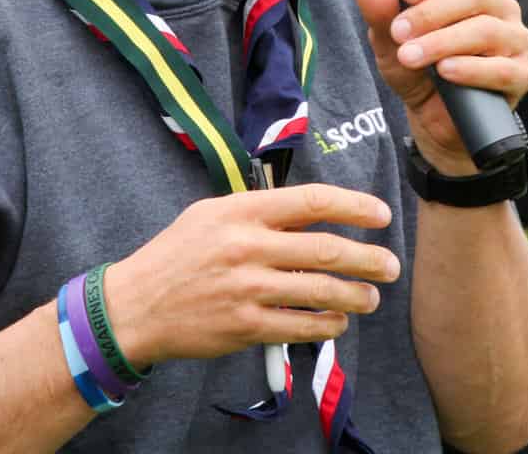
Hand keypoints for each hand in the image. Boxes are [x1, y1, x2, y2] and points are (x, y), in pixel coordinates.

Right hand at [102, 185, 398, 366]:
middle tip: (391, 264)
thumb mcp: (210, 213)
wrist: (136, 306)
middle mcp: (247, 246)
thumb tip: (309, 211)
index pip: (311, 201)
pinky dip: (328, 325)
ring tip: (373, 296)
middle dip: (368, 257)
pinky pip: (301, 326)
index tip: (381, 214)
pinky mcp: (245, 326)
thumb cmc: (176, 254)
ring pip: (320, 290)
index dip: (354, 206)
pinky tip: (339, 321)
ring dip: (356, 294)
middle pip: (325, 248)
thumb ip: (257, 210)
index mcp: (241, 211)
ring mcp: (247, 288)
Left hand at [350, 0, 527, 173]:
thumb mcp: (390, 42)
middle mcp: (497, 4)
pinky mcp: (523, 74)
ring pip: (485, 30)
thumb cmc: (416, 69)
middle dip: (431, 13)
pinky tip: (446, 73)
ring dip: (442, 42)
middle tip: (399, 33)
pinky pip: (503, 68)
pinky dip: (471, 70)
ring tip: (411, 57)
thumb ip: (379, 10)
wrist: (435, 122)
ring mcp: (515, 38)